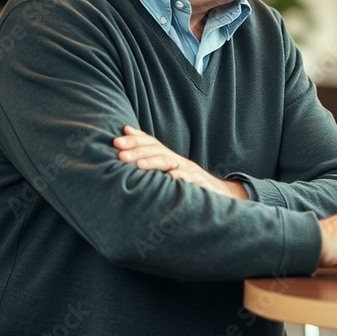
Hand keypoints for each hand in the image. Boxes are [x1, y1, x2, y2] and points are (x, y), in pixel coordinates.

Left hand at [114, 125, 247, 199]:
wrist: (220, 195)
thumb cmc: (189, 185)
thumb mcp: (170, 172)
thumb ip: (153, 161)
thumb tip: (126, 147)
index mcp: (170, 158)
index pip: (152, 144)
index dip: (135, 140)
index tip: (116, 141)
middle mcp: (178, 161)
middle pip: (157, 150)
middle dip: (137, 150)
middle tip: (119, 152)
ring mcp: (189, 172)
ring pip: (170, 163)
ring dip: (153, 162)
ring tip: (139, 165)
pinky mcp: (199, 184)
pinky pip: (189, 181)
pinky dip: (180, 178)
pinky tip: (170, 178)